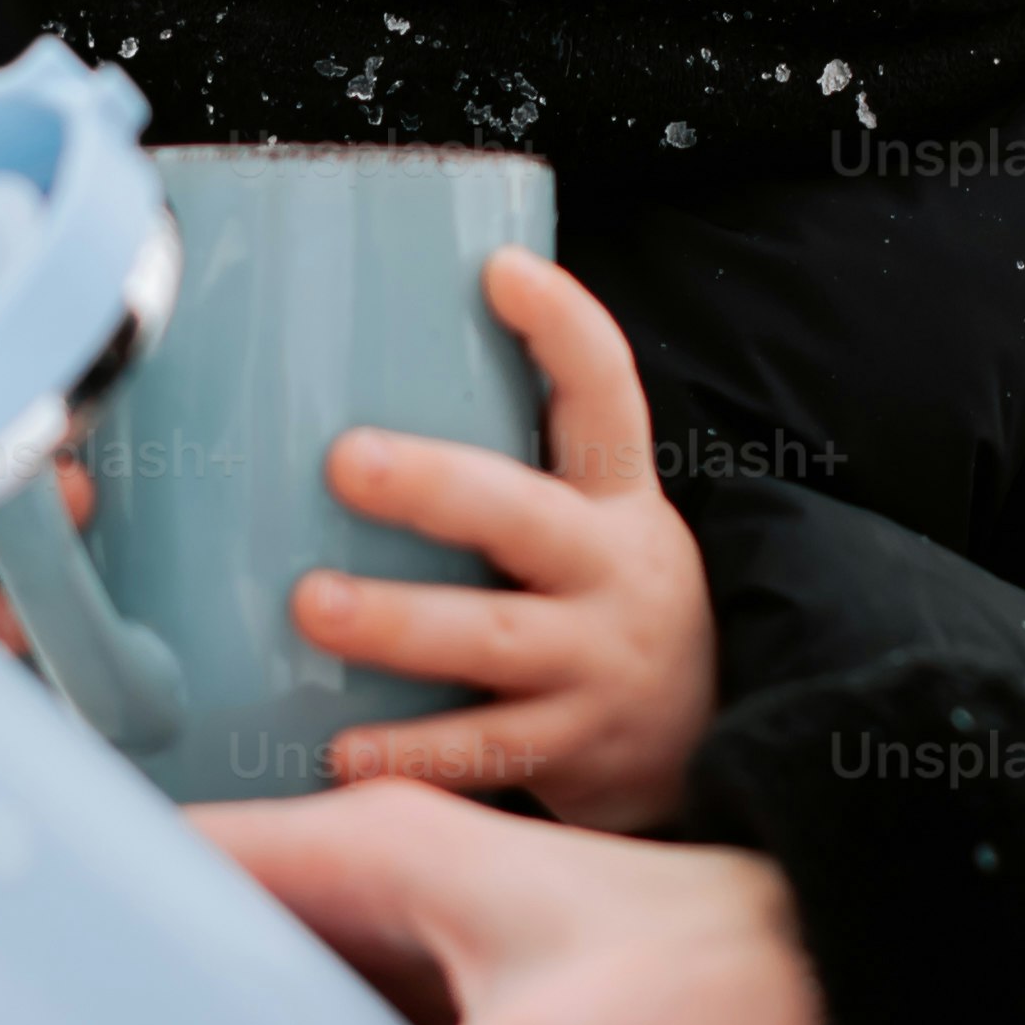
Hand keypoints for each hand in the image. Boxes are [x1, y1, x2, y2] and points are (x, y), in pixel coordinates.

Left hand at [301, 248, 717, 829]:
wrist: (710, 739)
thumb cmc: (601, 602)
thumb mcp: (593, 518)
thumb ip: (507, 465)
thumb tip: (359, 364)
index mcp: (617, 498)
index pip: (606, 392)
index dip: (564, 326)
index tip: (501, 271)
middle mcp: (615, 572)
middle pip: (527, 518)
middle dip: (435, 489)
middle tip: (344, 461)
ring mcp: (598, 665)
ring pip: (498, 641)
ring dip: (400, 624)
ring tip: (314, 605)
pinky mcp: (574, 750)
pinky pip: (488, 751)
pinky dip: (415, 754)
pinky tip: (343, 750)